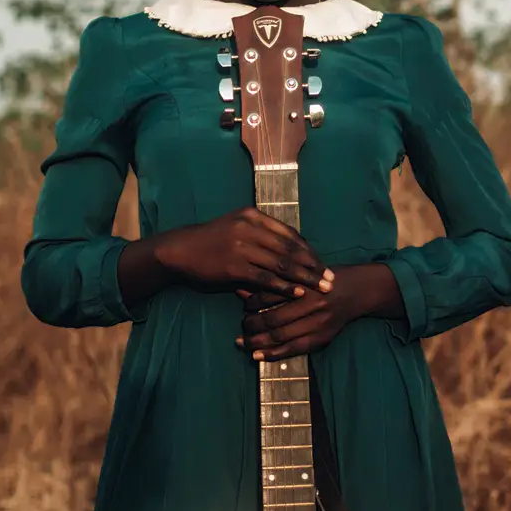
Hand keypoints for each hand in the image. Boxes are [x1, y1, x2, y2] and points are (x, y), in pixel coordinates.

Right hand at [152, 207, 333, 299]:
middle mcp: (250, 228)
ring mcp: (242, 246)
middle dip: (313, 265)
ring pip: (282, 263)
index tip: (322, 263)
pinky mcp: (234, 266)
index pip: (290, 234)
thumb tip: (287, 252)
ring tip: (322, 288)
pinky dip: (285, 286)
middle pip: (290, 249)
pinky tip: (299, 293)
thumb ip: (260, 236)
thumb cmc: (211, 241)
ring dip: (305, 277)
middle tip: (330, 278)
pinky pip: (266, 278)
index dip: (309, 250)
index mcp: (253, 216)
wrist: (180, 250)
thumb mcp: (236, 228)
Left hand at [237, 263, 402, 359]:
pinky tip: (259, 356)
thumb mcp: (300, 274)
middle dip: (253, 326)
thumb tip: (240, 290)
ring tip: (243, 343)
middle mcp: (312, 304)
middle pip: (274, 319)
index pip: (271, 295)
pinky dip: (274, 354)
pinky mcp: (323, 337)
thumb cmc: (324, 278)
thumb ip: (273, 282)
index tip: (243, 307)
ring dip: (259, 343)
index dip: (252, 303)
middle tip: (241, 328)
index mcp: (305, 283)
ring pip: (282, 337)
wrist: (358, 290)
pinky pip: (294, 349)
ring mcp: (319, 323)